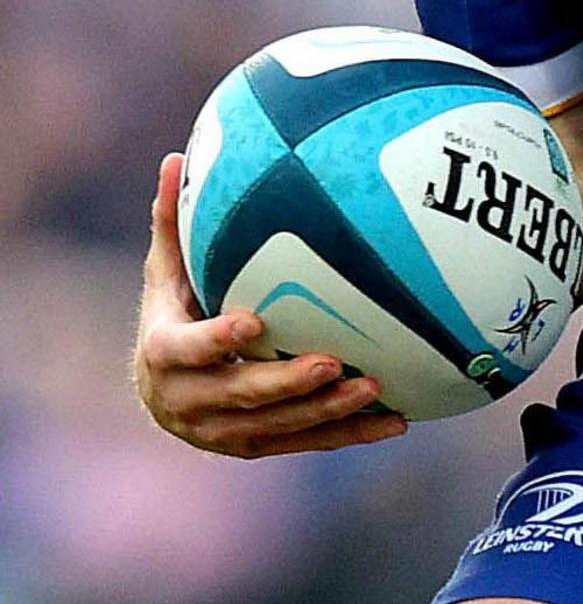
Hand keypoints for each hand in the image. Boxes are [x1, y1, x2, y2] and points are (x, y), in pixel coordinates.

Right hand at [135, 155, 403, 457]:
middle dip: (285, 382)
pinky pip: (307, 442)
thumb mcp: (166, 275)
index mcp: (165, 355)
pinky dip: (350, 433)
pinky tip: (398, 421)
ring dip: (327, 411)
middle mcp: (188, 401)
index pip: (187, 350)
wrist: (163, 392)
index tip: (253, 322)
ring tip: (374, 387)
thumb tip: (178, 157)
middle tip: (332, 359)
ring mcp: (223, 431)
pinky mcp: (256, 446)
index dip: (217, 341)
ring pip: (279, 426)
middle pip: (240, 396)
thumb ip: (173, 225)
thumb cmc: (173, 316)